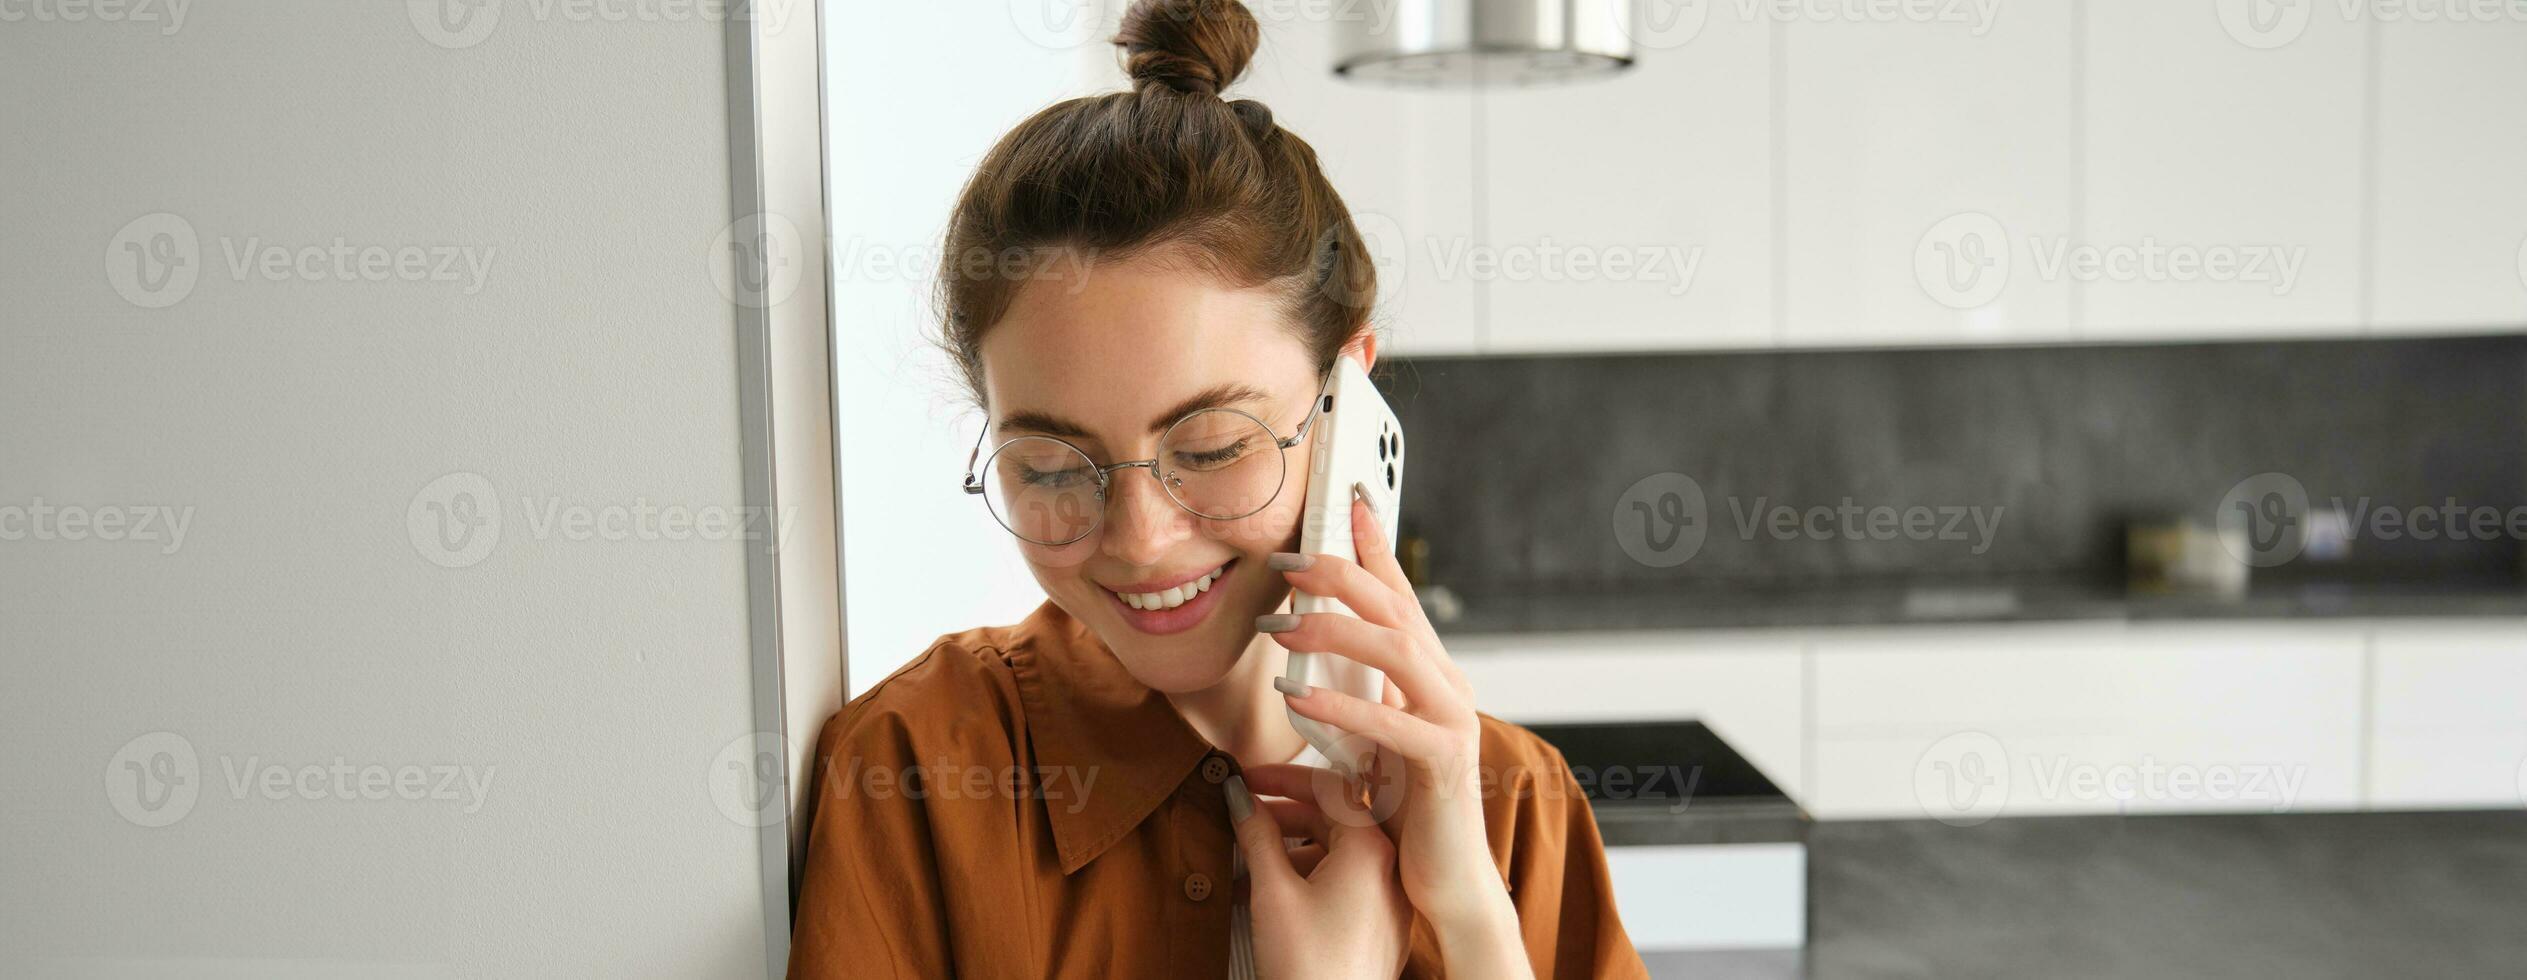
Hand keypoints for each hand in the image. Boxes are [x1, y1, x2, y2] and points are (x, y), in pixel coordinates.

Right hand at [1228, 773, 1410, 979]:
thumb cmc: (1307, 965)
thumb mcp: (1271, 890)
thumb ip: (1256, 834)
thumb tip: (1237, 794)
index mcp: (1370, 849)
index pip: (1329, 787)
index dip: (1282, 777)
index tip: (1245, 778)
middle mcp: (1389, 867)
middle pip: (1335, 817)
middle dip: (1284, 814)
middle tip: (1242, 813)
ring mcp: (1390, 898)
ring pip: (1338, 850)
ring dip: (1293, 847)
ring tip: (1248, 858)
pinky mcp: (1383, 925)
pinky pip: (1347, 881)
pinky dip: (1310, 874)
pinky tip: (1271, 890)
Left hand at [1257, 487, 1531, 976]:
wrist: (1449, 880)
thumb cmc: (1408, 813)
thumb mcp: (1373, 746)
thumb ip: (1350, 707)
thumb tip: (1300, 681)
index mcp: (1432, 676)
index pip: (1402, 597)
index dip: (1376, 548)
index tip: (1348, 502)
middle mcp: (1448, 686)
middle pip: (1395, 608)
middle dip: (1341, 574)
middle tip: (1286, 560)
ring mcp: (1451, 721)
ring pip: (1396, 651)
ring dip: (1334, 630)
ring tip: (1281, 627)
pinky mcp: (1441, 763)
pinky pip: (1389, 722)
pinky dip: (1341, 706)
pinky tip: (1298, 698)